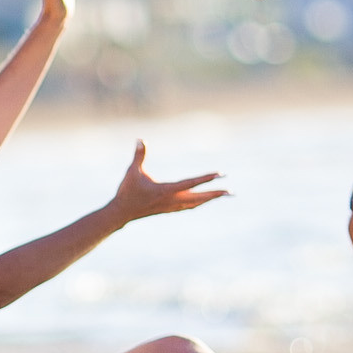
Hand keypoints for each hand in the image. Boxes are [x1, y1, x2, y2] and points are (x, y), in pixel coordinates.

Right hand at [108, 141, 226, 224]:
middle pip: (199, 197)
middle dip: (215, 194)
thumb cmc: (127, 191)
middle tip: (231, 191)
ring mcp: (171, 207)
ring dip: (209, 199)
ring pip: (196, 203)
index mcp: (166, 190)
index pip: (191, 183)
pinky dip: (198, 203)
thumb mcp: (132, 171)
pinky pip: (189, 206)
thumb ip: (139, 155)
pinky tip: (202, 201)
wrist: (121, 213)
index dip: (206, 178)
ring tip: (222, 195)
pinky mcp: (169, 210)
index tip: (220, 174)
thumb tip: (140, 139)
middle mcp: (172, 200)